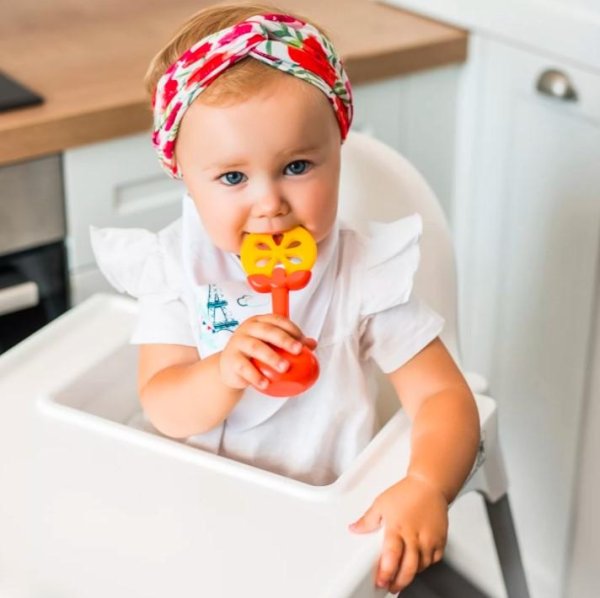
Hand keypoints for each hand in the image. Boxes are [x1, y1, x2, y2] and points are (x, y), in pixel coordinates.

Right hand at [219, 314, 316, 390]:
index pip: (277, 320)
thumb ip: (290, 344)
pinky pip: (244, 367)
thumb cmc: (253, 354)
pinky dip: (256, 376)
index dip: (292, 329)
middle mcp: (247, 329)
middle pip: (267, 331)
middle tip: (298, 350)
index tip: (303, 341)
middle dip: (284, 340)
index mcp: (259, 321)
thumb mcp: (271, 346)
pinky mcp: (231, 359)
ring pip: (256, 347)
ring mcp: (238, 342)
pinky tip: (266, 384)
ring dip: (272, 357)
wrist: (230, 367)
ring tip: (285, 368)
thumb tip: (312, 344)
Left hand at [348, 475, 448, 592]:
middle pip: (409, 567)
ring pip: (421, 566)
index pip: (392, 554)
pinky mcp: (440, 540)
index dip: (386, 571)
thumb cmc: (406, 493)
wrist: (429, 485)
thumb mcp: (381, 504)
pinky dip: (425, 565)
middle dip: (399, 581)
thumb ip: (367, 520)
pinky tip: (417, 563)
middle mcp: (415, 535)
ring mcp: (429, 539)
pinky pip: (434, 560)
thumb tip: (354, 529)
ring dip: (411, 574)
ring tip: (401, 575)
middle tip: (390, 586)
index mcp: (397, 527)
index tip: (381, 580)